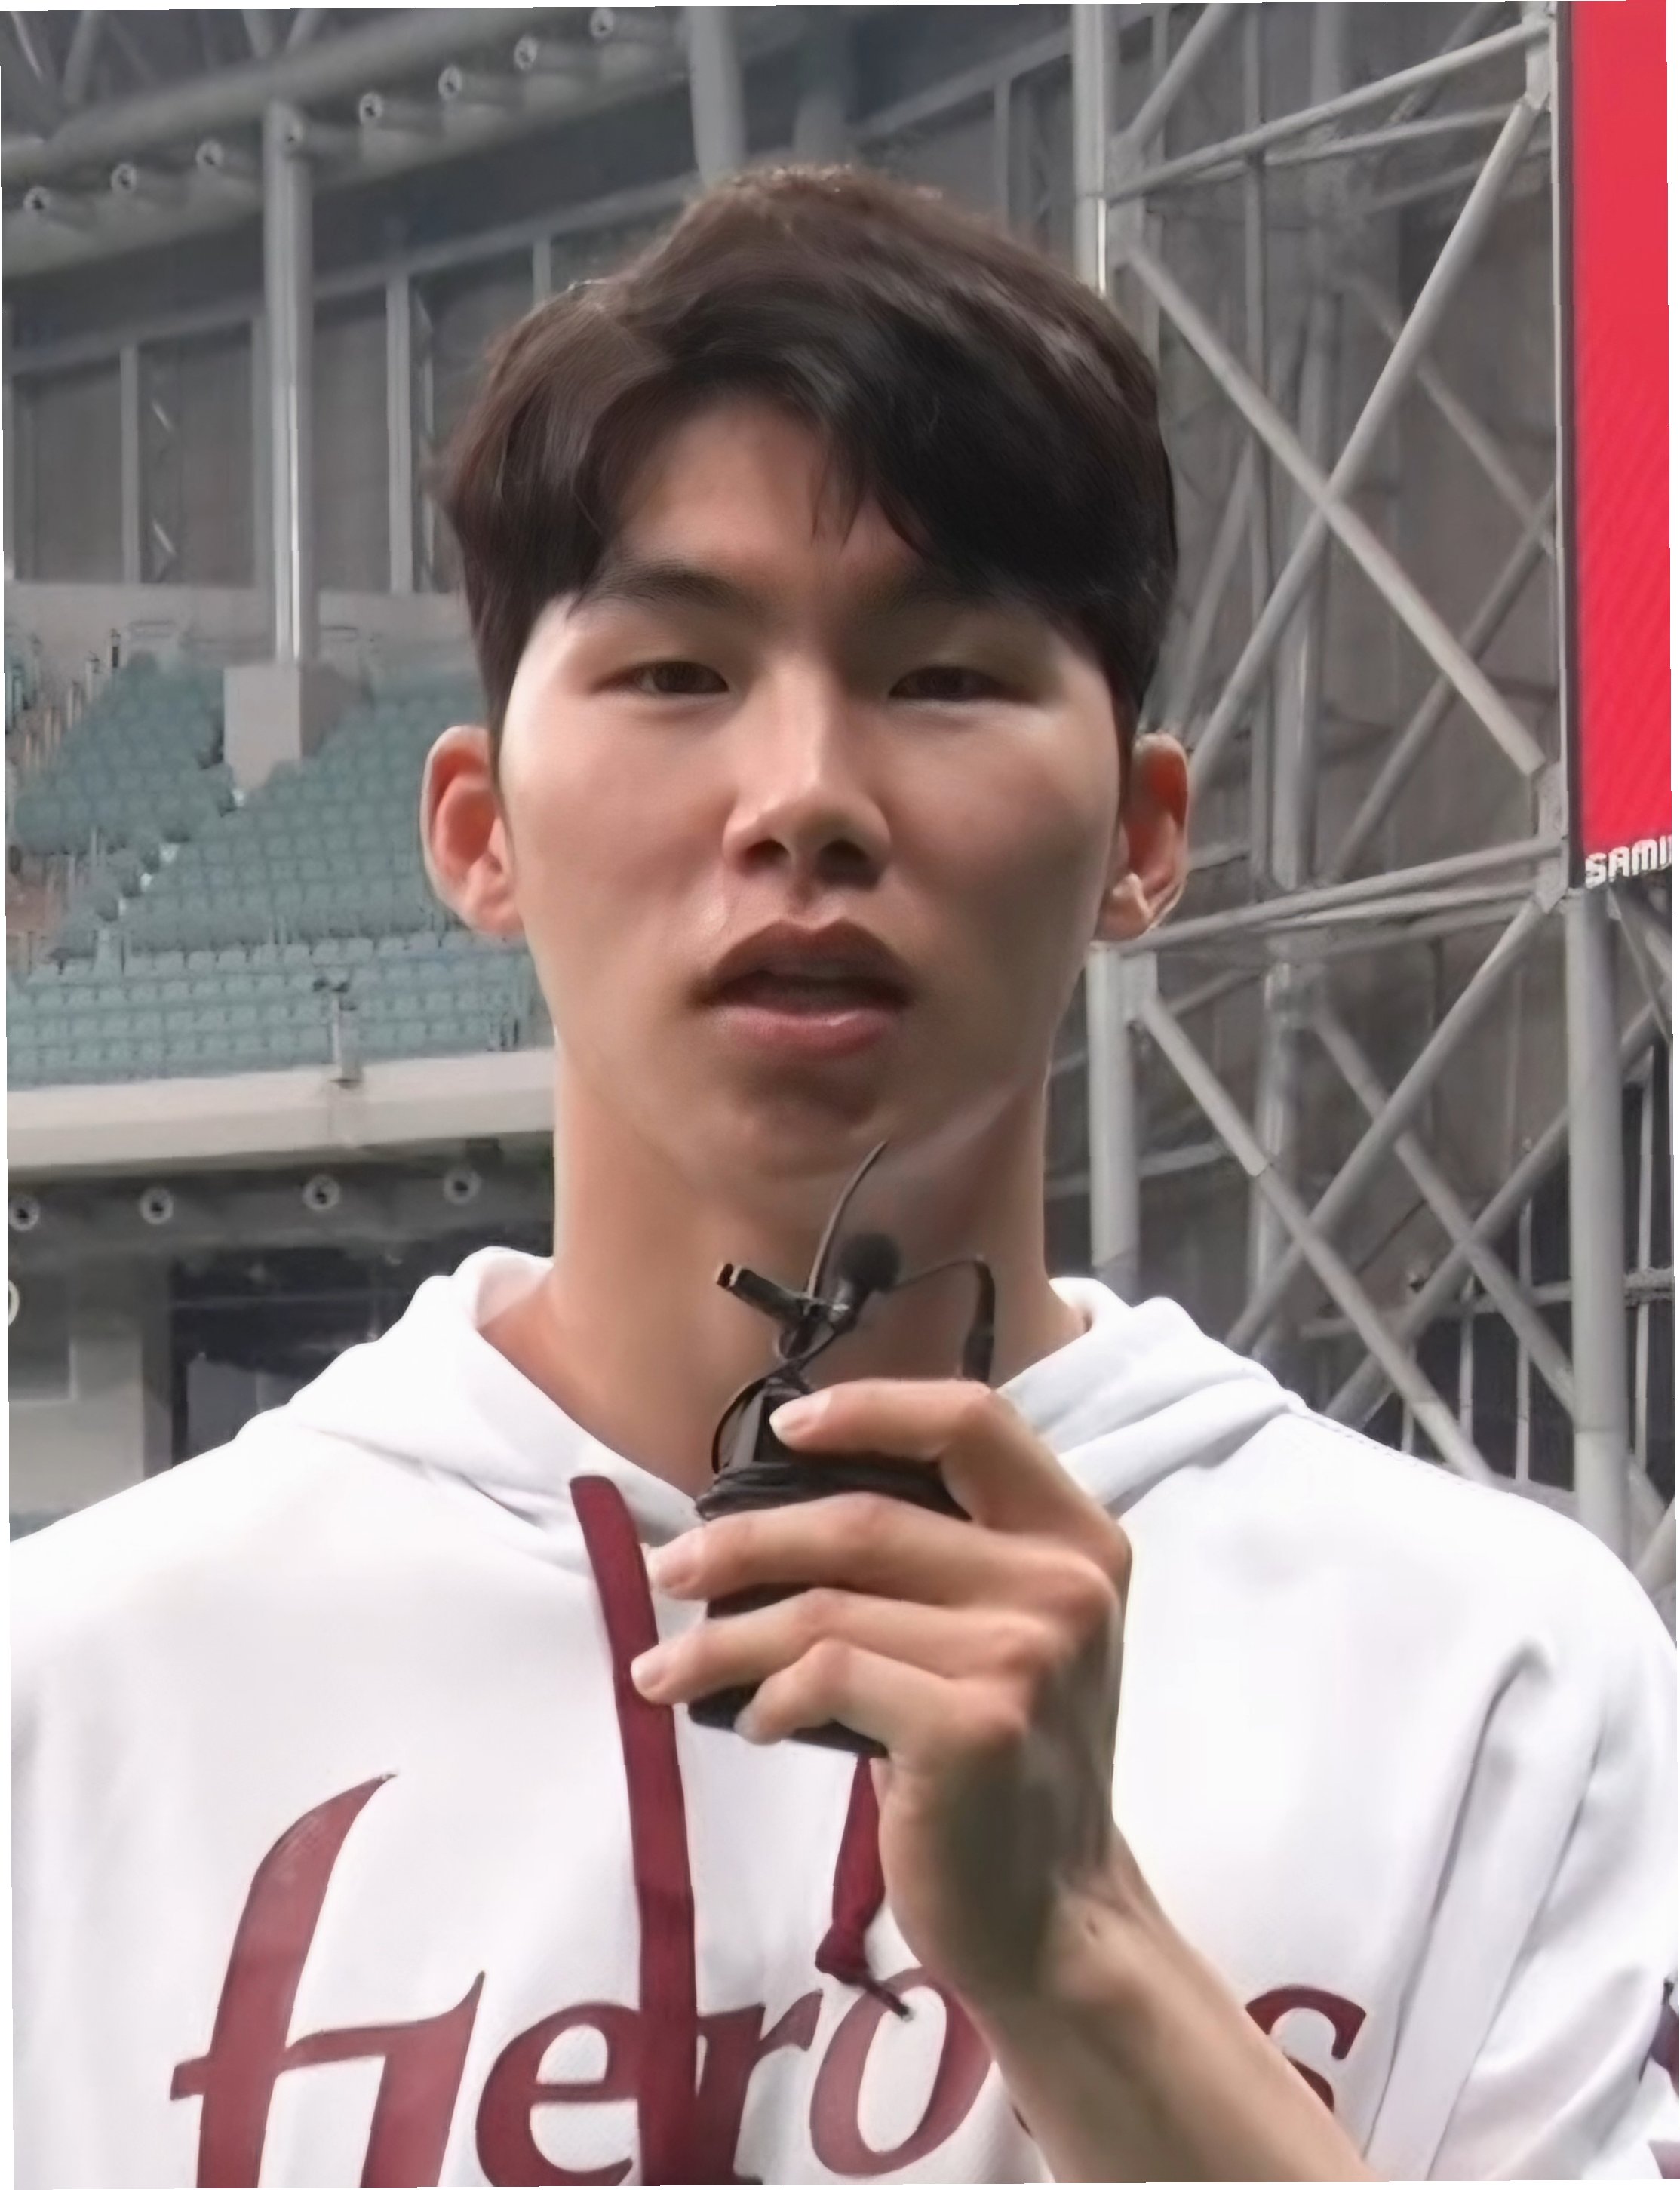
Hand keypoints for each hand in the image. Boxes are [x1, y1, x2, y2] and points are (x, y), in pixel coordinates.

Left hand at [629, 1377, 1131, 2015]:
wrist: (1053, 1912)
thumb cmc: (1005, 1761)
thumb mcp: (1008, 1631)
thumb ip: (941, 1555)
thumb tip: (775, 1500)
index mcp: (1077, 1537)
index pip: (973, 1419)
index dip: (871, 1410)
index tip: (784, 1430)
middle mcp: (1062, 1584)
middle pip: (865, 1519)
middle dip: (744, 1542)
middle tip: (670, 1571)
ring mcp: (1025, 1654)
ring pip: (825, 1607)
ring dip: (723, 1639)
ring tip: (668, 1669)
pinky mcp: (975, 1726)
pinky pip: (828, 1675)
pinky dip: (766, 1695)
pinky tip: (751, 1723)